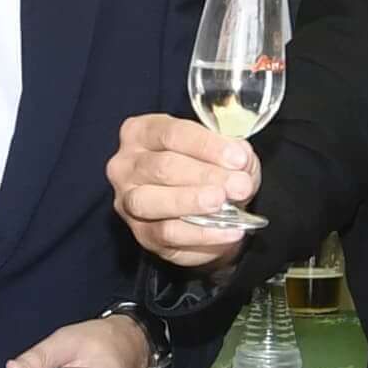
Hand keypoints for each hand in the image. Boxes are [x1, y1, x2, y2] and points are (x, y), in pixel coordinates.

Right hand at [108, 115, 260, 266]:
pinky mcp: (140, 233)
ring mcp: (127, 201)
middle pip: (162, 166)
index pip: (173, 133)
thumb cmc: (206, 170)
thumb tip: (241, 161)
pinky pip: (166, 234)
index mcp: (142, 133)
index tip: (238, 159)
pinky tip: (229, 230)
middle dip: (206, 176)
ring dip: (192, 202)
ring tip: (222, 202)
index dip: (207, 146)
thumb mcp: (222, 152)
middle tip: (239, 185)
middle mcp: (126, 165)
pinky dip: (202, 233)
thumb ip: (232, 152)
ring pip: (152, 201)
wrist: (201, 210)